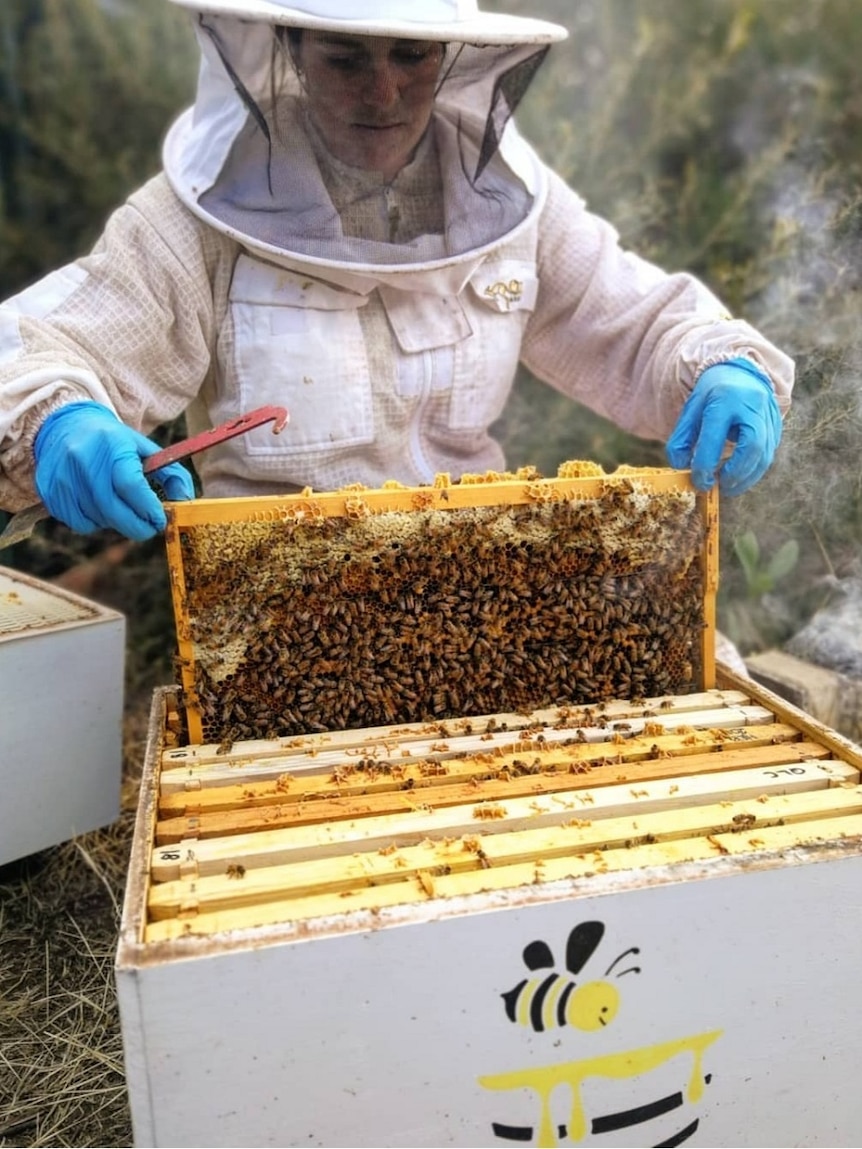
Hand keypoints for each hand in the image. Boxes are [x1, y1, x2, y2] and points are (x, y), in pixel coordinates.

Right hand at [34, 400, 194, 538]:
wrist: (67, 426)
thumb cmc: (114, 442)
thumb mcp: (145, 449)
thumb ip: (171, 474)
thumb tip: (186, 502)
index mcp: (111, 446)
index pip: (131, 485)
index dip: (148, 509)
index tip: (160, 521)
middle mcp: (83, 461)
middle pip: (113, 510)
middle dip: (137, 526)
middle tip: (149, 528)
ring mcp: (63, 477)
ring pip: (97, 519)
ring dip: (114, 521)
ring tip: (118, 504)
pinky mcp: (50, 492)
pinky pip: (78, 522)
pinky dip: (93, 521)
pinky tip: (98, 504)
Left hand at [665, 358, 782, 495]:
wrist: (741, 372)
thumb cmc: (712, 395)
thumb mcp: (690, 411)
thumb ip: (680, 440)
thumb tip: (681, 468)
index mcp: (725, 399)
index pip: (715, 438)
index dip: (705, 465)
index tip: (699, 480)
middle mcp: (752, 405)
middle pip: (751, 447)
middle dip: (734, 474)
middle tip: (719, 487)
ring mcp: (769, 415)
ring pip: (765, 455)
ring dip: (746, 478)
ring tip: (728, 487)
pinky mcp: (777, 425)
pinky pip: (768, 454)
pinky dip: (754, 470)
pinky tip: (739, 476)